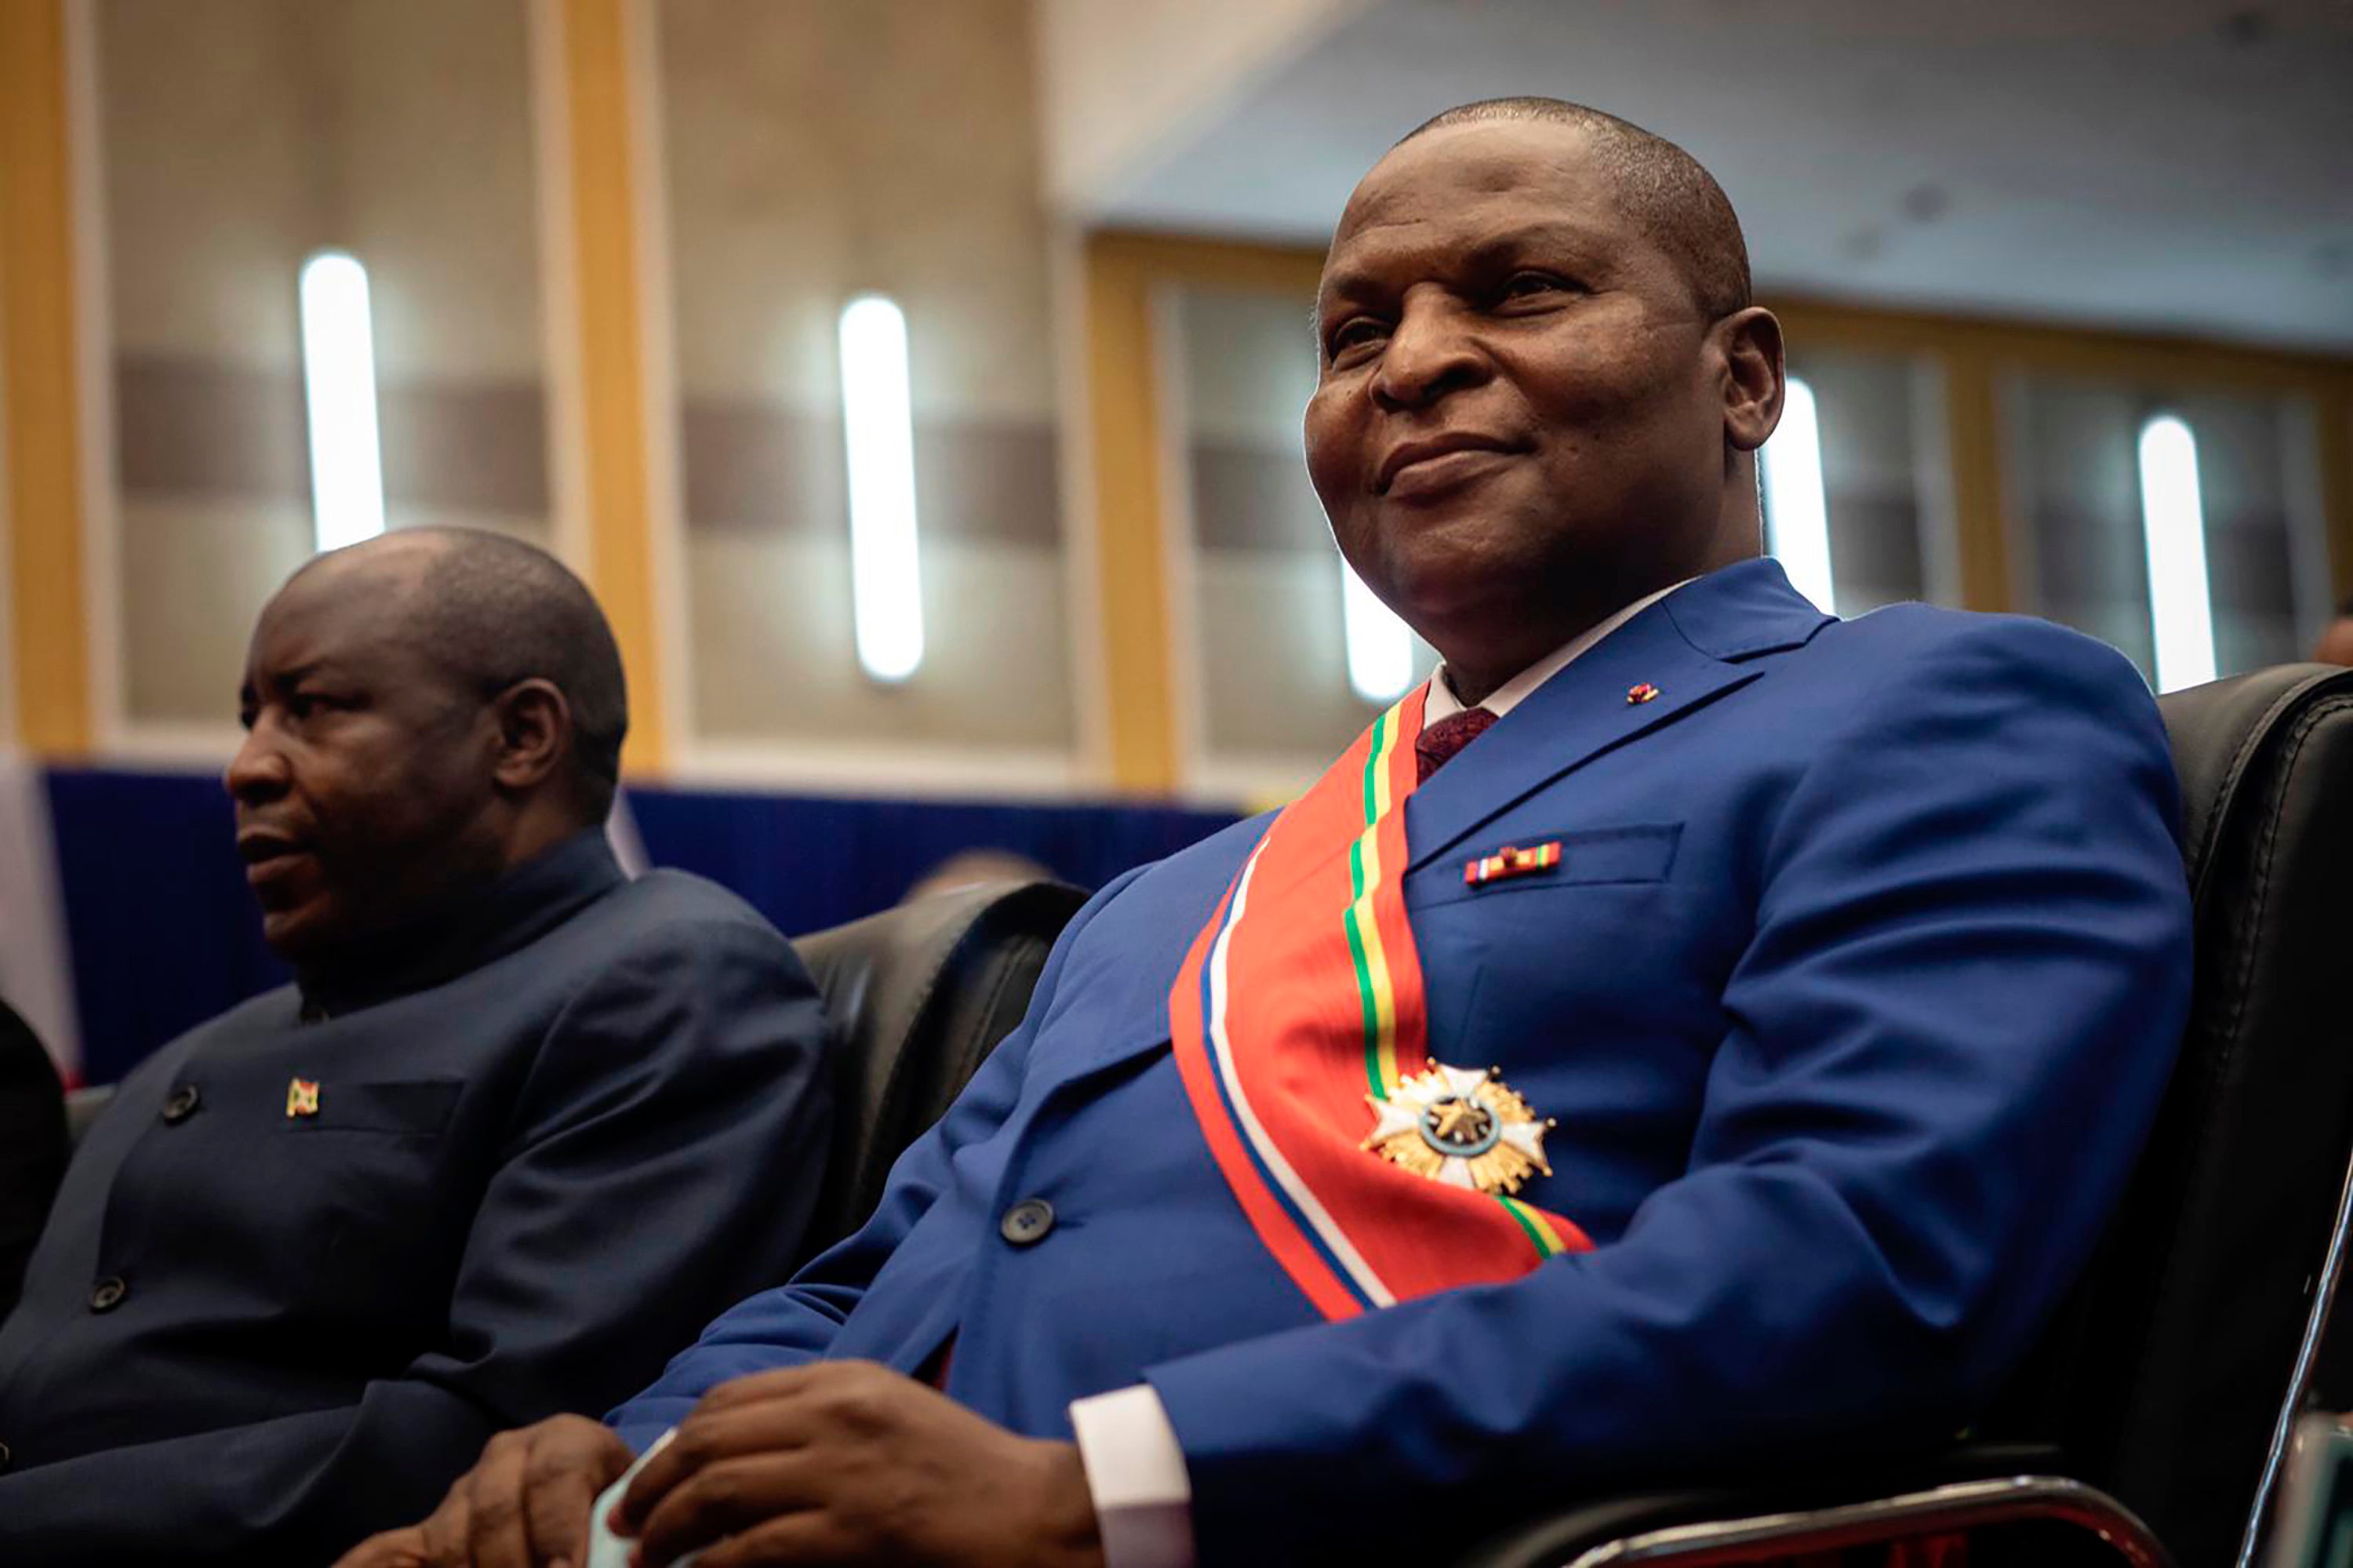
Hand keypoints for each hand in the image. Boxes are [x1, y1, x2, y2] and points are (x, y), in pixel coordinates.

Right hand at [333, 1414, 634, 1567]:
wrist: (596, 1507)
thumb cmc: (620, 1519)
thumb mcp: (628, 1514)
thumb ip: (622, 1535)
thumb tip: (627, 1555)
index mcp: (570, 1442)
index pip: (556, 1476)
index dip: (559, 1530)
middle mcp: (512, 1455)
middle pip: (496, 1510)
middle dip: (511, 1564)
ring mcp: (465, 1489)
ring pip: (450, 1537)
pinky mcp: (427, 1527)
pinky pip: (386, 1551)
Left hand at [614, 1361, 1104, 1566]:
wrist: (1032, 1512)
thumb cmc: (965, 1471)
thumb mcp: (892, 1413)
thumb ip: (825, 1416)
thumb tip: (741, 1447)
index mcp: (845, 1380)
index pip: (730, 1398)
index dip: (677, 1439)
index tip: (654, 1474)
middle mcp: (835, 1413)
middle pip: (709, 1439)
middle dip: (654, 1482)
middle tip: (628, 1518)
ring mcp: (841, 1471)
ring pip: (717, 1490)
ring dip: (666, 1526)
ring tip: (645, 1554)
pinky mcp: (850, 1530)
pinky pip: (751, 1546)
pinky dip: (708, 1564)